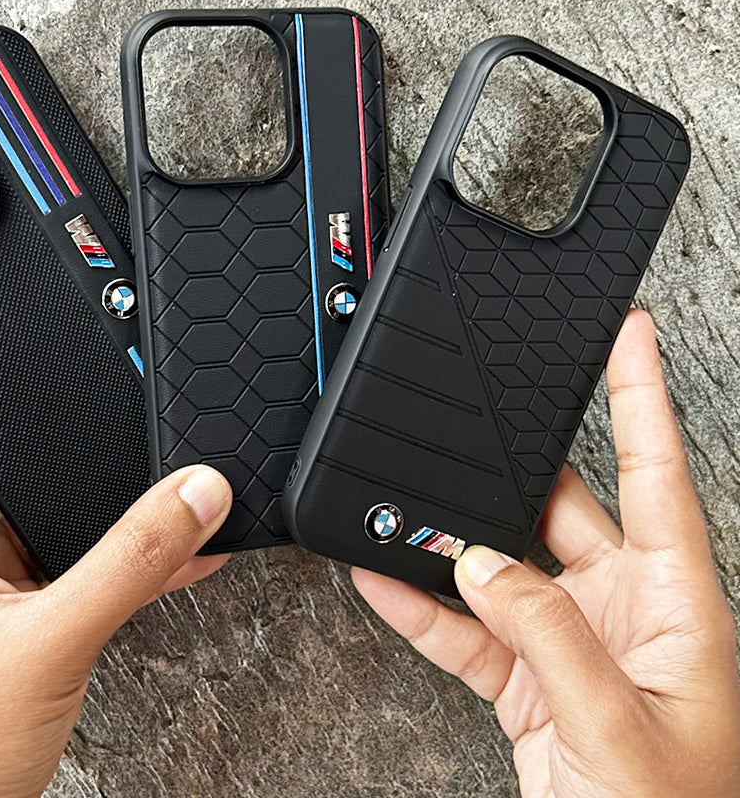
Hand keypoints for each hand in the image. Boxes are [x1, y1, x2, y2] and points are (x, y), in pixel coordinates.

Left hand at [0, 370, 232, 797]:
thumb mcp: (50, 636)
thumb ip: (134, 558)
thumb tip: (198, 493)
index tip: (24, 331)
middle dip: (54, 426)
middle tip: (117, 397)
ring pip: (38, 502)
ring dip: (92, 494)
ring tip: (157, 471)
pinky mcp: (7, 609)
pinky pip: (67, 553)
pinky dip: (110, 547)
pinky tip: (172, 542)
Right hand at [353, 310, 739, 797]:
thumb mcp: (616, 726)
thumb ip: (547, 633)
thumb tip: (480, 562)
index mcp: (676, 603)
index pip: (658, 473)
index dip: (643, 395)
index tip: (628, 331)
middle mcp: (623, 608)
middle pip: (558, 510)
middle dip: (505, 476)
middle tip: (461, 437)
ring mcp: (569, 640)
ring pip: (498, 566)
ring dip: (448, 545)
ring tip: (400, 512)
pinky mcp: (523, 678)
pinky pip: (463, 625)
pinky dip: (420, 605)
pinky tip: (382, 578)